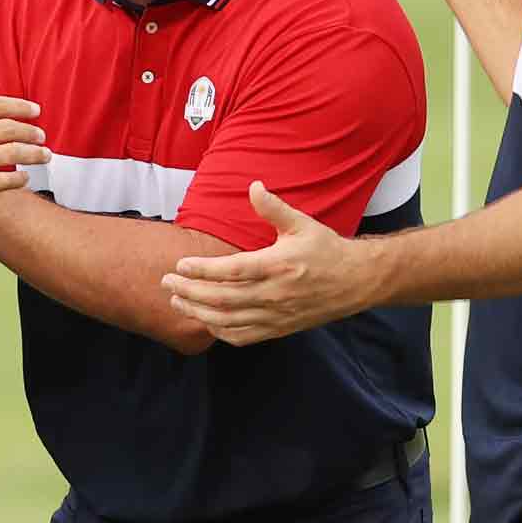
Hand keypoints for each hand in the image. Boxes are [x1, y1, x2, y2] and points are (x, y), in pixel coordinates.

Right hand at [0, 66, 48, 217]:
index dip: (20, 106)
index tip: (36, 111)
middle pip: (8, 129)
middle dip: (31, 132)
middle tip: (42, 136)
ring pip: (11, 153)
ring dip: (34, 154)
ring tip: (45, 155)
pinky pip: (3, 181)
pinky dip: (19, 179)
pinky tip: (26, 178)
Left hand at [160, 182, 374, 344]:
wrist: (355, 282)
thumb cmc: (326, 249)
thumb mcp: (302, 223)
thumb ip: (274, 208)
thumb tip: (253, 186)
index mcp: (278, 265)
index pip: (231, 271)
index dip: (202, 270)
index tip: (179, 265)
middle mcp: (274, 294)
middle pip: (222, 299)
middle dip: (189, 292)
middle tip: (165, 283)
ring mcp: (276, 315)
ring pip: (228, 321)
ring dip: (198, 312)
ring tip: (177, 301)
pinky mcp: (279, 329)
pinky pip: (243, 336)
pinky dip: (220, 332)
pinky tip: (205, 321)